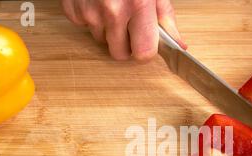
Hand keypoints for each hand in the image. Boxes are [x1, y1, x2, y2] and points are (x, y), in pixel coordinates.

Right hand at [61, 0, 186, 60]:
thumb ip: (165, 17)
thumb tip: (178, 44)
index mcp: (138, 5)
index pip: (143, 53)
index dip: (145, 50)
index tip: (146, 42)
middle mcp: (112, 11)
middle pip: (120, 54)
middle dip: (125, 44)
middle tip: (129, 24)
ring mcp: (89, 11)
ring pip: (101, 40)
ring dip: (108, 29)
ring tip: (112, 5)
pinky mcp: (73, 9)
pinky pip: (84, 26)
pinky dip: (91, 18)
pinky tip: (97, 1)